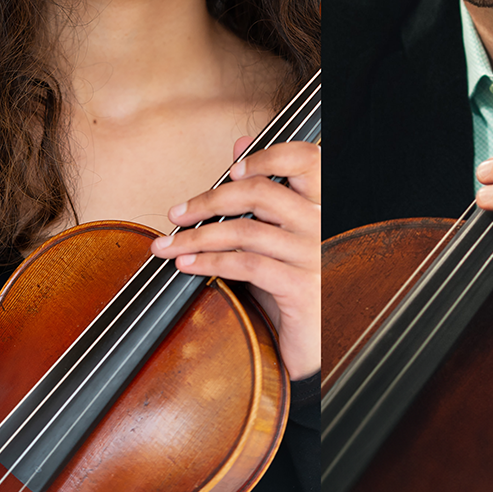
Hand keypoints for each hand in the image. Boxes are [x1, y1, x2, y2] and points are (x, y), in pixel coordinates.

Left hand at [149, 137, 320, 380]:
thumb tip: (240, 142)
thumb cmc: (291, 288)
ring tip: (168, 246)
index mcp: (322, 206)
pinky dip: (209, 262)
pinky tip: (187, 265)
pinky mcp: (303, 288)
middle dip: (208, 200)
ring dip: (197, 237)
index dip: (267, 156)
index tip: (231, 169)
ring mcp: (316, 256)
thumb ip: (261, 192)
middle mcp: (324, 226)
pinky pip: (246, 264)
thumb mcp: (275, 236)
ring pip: (245, 230)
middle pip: (261, 192)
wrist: (310, 349)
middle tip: (176, 214)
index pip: (306, 159)